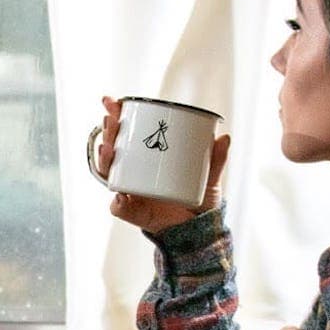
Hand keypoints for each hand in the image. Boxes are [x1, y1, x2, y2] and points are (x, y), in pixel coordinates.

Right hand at [97, 94, 229, 234]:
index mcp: (146, 157)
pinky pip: (118, 207)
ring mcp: (130, 191)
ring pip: (108, 173)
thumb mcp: (210, 176)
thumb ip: (216, 159)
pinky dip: (117, 202)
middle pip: (112, 148)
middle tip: (109, 119)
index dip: (115, 116)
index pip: (125, 132)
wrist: (198, 229)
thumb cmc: (199, 198)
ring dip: (104, 159)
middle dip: (107, 132)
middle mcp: (133, 171)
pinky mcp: (132, 212)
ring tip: (108, 148)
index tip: (113, 101)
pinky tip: (120, 195)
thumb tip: (225, 136)